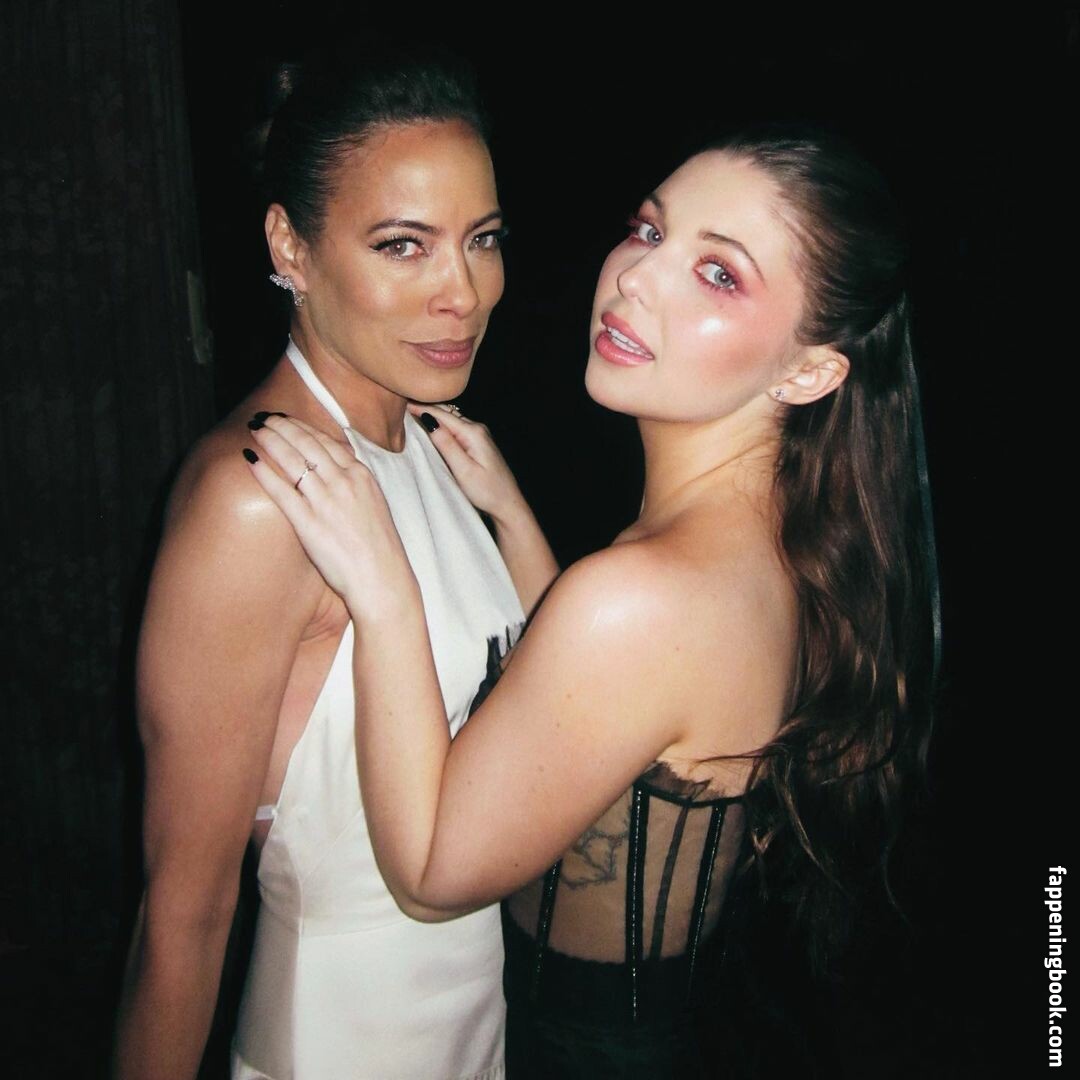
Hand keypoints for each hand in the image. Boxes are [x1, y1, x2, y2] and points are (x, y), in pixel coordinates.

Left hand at [243, 416, 418, 620]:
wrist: (382, 578)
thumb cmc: (379, 548)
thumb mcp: (373, 504)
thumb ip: (355, 483)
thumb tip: (339, 469)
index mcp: (361, 476)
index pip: (327, 441)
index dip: (303, 427)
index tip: (286, 419)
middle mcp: (344, 482)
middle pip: (307, 444)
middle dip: (282, 426)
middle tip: (263, 416)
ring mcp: (326, 501)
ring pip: (293, 460)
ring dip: (271, 440)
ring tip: (254, 429)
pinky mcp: (309, 523)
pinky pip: (282, 491)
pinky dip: (264, 472)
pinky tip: (250, 460)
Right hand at [408, 403, 525, 524]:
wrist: (508, 504)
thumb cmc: (487, 491)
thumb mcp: (463, 470)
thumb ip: (446, 445)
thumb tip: (429, 421)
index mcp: (473, 433)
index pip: (442, 415)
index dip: (420, 408)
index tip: (402, 403)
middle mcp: (477, 429)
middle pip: (446, 413)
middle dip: (426, 407)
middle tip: (403, 404)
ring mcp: (480, 435)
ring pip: (451, 419)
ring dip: (434, 414)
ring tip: (413, 411)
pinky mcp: (479, 443)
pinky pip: (456, 427)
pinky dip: (442, 424)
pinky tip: (432, 425)